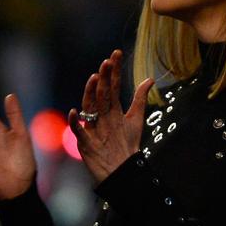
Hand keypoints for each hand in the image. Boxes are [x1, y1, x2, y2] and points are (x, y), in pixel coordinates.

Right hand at [68, 49, 154, 182]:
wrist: (121, 171)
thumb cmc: (126, 145)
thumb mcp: (135, 120)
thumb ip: (140, 99)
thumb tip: (149, 79)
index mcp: (112, 110)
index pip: (113, 86)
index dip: (115, 71)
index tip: (116, 54)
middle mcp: (101, 116)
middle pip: (102, 94)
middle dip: (105, 78)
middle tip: (106, 62)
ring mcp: (93, 128)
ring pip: (90, 108)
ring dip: (91, 94)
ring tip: (94, 79)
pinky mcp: (86, 143)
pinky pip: (79, 131)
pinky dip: (76, 122)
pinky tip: (75, 111)